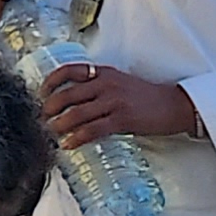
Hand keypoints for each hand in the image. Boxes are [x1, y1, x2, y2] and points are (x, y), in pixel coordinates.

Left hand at [38, 61, 198, 146]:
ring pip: (76, 114)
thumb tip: (71, 102)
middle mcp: (106, 84)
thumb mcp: (119, 83)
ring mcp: (114, 101)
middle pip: (67, 95)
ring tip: (51, 133)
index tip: (40, 93)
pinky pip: (92, 130)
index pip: (69, 70)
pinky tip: (68, 144)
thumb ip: (97, 87)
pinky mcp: (122, 119)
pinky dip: (76, 138)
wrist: (175, 105)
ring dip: (58, 126)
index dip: (50, 82)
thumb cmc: (146, 97)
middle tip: (42, 119)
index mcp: (104, 72)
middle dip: (49, 109)